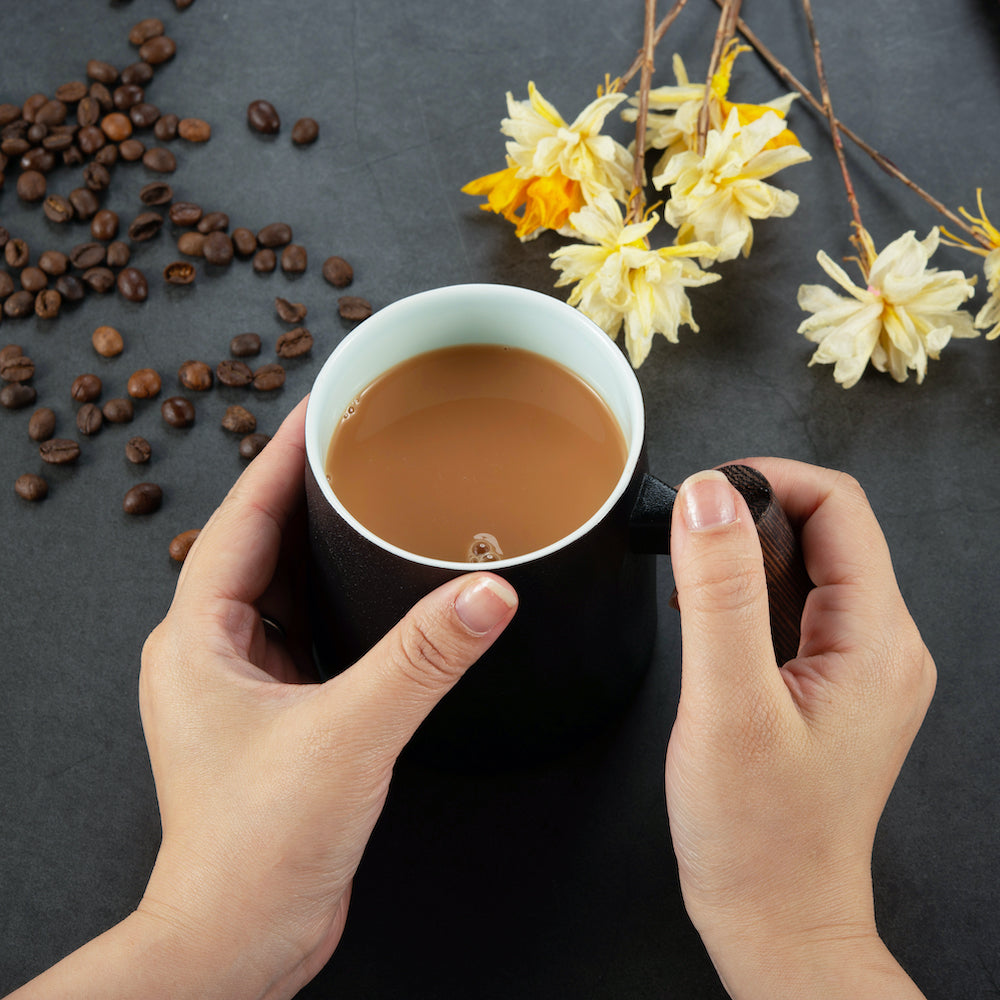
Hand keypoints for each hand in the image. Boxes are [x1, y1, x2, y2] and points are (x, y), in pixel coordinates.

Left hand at [11, 396, 517, 999]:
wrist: (242, 938)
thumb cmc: (257, 849)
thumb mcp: (347, 735)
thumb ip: (422, 659)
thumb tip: (485, 593)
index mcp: (199, 638)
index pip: (241, 516)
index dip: (281, 455)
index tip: (323, 406)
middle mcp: (212, 653)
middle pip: (262, 543)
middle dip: (310, 491)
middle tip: (362, 444)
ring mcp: (243, 684)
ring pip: (286, 588)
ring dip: (325, 546)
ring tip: (376, 502)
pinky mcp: (276, 712)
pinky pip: (307, 630)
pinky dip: (340, 600)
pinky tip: (380, 590)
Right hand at [665, 460, 933, 999]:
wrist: (777, 915)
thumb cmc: (757, 835)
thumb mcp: (726, 705)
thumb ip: (717, 591)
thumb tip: (708, 495)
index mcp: (875, 640)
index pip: (838, 506)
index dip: (767, 479)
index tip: (702, 495)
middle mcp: (883, 645)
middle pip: (827, 529)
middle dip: (751, 516)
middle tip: (686, 544)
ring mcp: (862, 666)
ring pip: (807, 566)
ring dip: (744, 559)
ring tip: (692, 595)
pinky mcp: (833, 684)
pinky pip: (796, 607)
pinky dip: (747, 597)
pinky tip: (709, 627)